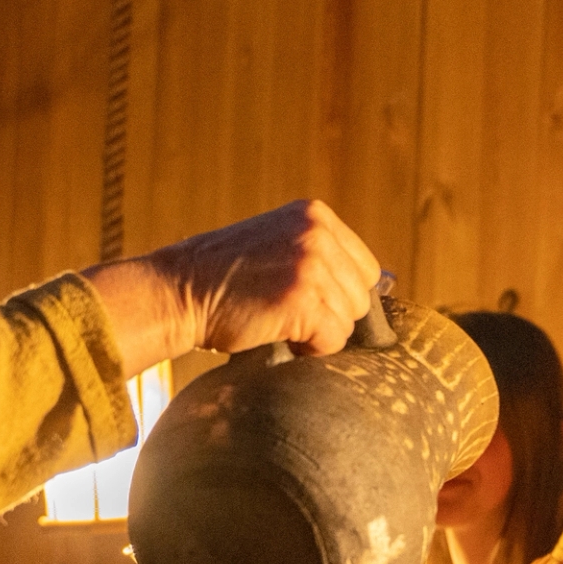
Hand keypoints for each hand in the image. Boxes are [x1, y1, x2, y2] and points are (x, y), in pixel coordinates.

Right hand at [87, 198, 379, 366]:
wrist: (177, 290)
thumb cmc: (225, 279)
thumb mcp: (278, 244)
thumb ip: (321, 254)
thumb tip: (385, 284)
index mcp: (316, 215)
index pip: (366, 268)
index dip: (340, 295)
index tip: (305, 302)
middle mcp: (318, 232)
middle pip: (362, 296)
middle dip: (330, 314)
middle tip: (285, 313)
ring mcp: (312, 263)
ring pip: (349, 320)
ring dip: (318, 333)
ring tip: (277, 321)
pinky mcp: (304, 297)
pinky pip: (333, 340)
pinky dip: (310, 349)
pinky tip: (277, 334)